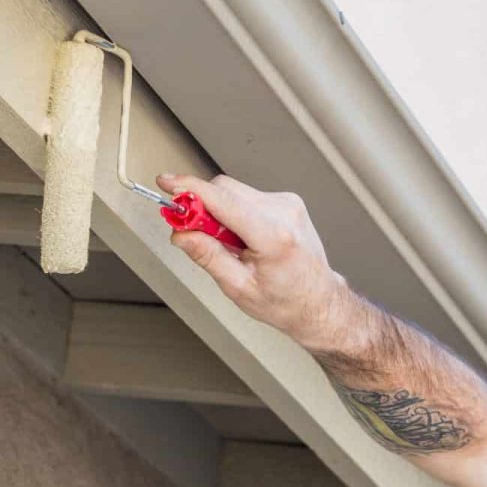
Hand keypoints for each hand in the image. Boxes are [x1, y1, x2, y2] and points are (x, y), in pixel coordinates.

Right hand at [155, 173, 354, 349]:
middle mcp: (284, 213)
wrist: (319, 302)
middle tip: (190, 232)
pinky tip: (243, 237)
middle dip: (201, 206)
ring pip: (235, 191)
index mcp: (273, 236)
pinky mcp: (287, 201)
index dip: (191, 189)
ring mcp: (288, 203)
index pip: (223, 201)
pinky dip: (235, 212)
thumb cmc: (286, 301)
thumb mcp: (238, 288)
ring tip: (229, 245)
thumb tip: (181, 234)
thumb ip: (207, 257)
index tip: (167, 184)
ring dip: (220, 211)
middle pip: (225, 190)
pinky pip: (247, 196)